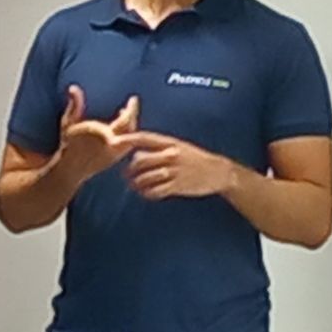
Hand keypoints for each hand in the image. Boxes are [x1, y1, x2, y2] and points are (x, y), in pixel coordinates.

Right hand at [56, 86, 139, 180]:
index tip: (134, 99)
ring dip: (131, 126)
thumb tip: (73, 87)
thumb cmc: (68, 144)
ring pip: (131, 138)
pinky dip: (129, 136)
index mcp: (102, 134)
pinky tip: (122, 129)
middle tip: (132, 104)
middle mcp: (112, 145)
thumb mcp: (68, 123)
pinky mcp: (115, 160)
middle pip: (131, 129)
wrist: (69, 170)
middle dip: (133, 116)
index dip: (132, 109)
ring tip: (126, 114)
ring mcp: (115, 154)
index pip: (124, 120)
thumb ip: (75, 105)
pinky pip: (128, 146)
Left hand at [123, 132, 240, 200]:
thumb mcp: (179, 147)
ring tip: (134, 186)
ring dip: (136, 184)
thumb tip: (138, 149)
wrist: (218, 171)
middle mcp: (171, 155)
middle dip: (129, 169)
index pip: (144, 138)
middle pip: (140, 161)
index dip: (128, 139)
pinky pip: (156, 191)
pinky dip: (148, 193)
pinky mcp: (178, 185)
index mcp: (170, 142)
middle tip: (126, 175)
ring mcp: (174, 171)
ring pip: (146, 177)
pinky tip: (147, 193)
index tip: (114, 141)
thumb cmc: (195, 159)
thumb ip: (159, 147)